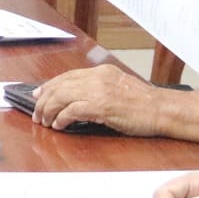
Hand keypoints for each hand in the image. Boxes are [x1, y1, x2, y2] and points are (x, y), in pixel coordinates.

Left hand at [32, 64, 165, 135]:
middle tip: (37, 112)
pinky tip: (58, 125)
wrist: (161, 109)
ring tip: (44, 121)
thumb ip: (99, 89)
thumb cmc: (144, 104)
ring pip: (61, 96)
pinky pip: (72, 110)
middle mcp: (97, 78)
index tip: (38, 94)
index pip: (67, 76)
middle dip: (44, 99)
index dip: (50, 86)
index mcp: (101, 72)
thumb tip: (78, 99)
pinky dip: (61, 118)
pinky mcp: (101, 106)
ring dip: (48, 110)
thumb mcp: (118, 88)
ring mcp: (99, 91)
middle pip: (60, 85)